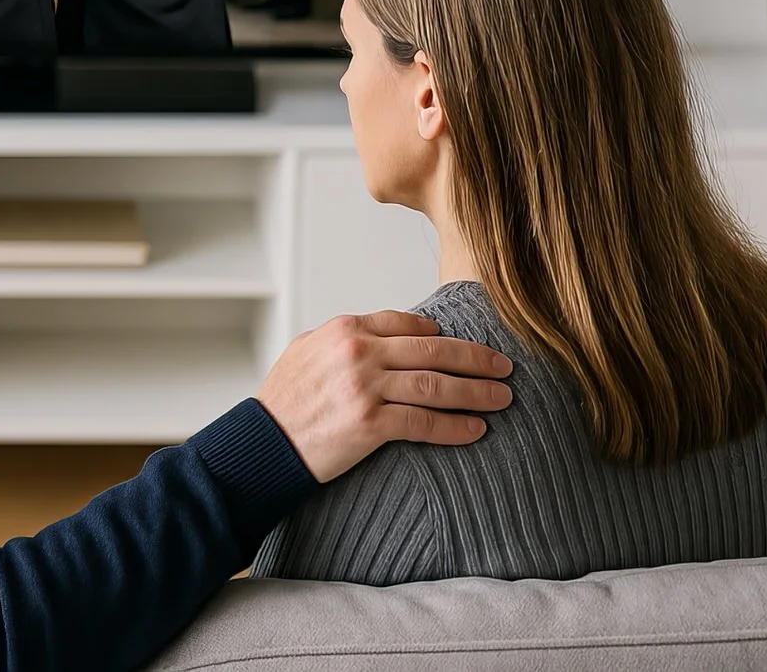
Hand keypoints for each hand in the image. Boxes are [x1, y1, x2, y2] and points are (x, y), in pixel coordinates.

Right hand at [256, 311, 511, 481]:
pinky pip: (424, 423)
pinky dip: (455, 427)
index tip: (462, 345)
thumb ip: (345, 339)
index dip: (441, 334)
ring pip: (436, 385)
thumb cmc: (283, 399)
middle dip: (476, 358)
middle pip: (434, 351)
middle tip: (504, 367)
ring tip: (502, 398)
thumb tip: (381, 336)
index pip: (407, 323)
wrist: (262, 442)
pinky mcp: (370, 425)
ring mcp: (366, 388)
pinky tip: (475, 430)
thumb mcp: (307, 351)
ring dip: (476, 392)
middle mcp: (360, 353)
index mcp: (346, 329)